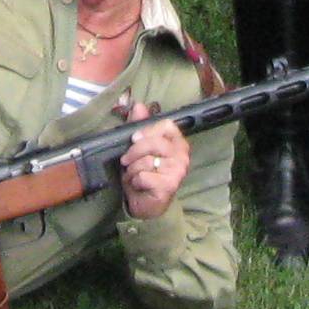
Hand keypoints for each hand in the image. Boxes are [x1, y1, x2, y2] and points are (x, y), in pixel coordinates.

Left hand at [113, 98, 190, 218]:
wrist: (145, 203)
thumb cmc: (144, 173)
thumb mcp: (138, 148)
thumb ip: (138, 125)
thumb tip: (139, 105)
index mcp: (177, 142)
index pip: (167, 125)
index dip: (148, 130)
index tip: (134, 139)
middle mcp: (182, 155)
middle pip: (154, 142)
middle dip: (133, 152)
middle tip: (126, 161)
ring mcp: (178, 171)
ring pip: (146, 160)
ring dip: (132, 170)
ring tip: (134, 175)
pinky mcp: (169, 185)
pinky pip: (143, 176)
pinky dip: (135, 181)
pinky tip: (138, 185)